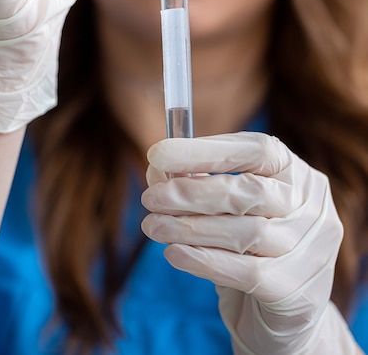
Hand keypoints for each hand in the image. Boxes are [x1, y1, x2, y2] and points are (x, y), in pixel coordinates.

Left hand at [141, 132, 358, 353]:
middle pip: (250, 191)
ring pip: (245, 232)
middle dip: (192, 192)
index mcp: (299, 175)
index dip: (205, 149)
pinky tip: (173, 253)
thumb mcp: (228, 209)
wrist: (281, 315)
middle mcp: (312, 208)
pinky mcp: (297, 291)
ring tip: (152, 226)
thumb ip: (198, 183)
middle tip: (150, 198)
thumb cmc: (250, 248)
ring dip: (189, 227)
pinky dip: (203, 260)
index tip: (158, 153)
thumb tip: (157, 168)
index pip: (257, 149)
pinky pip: (245, 271)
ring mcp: (311, 251)